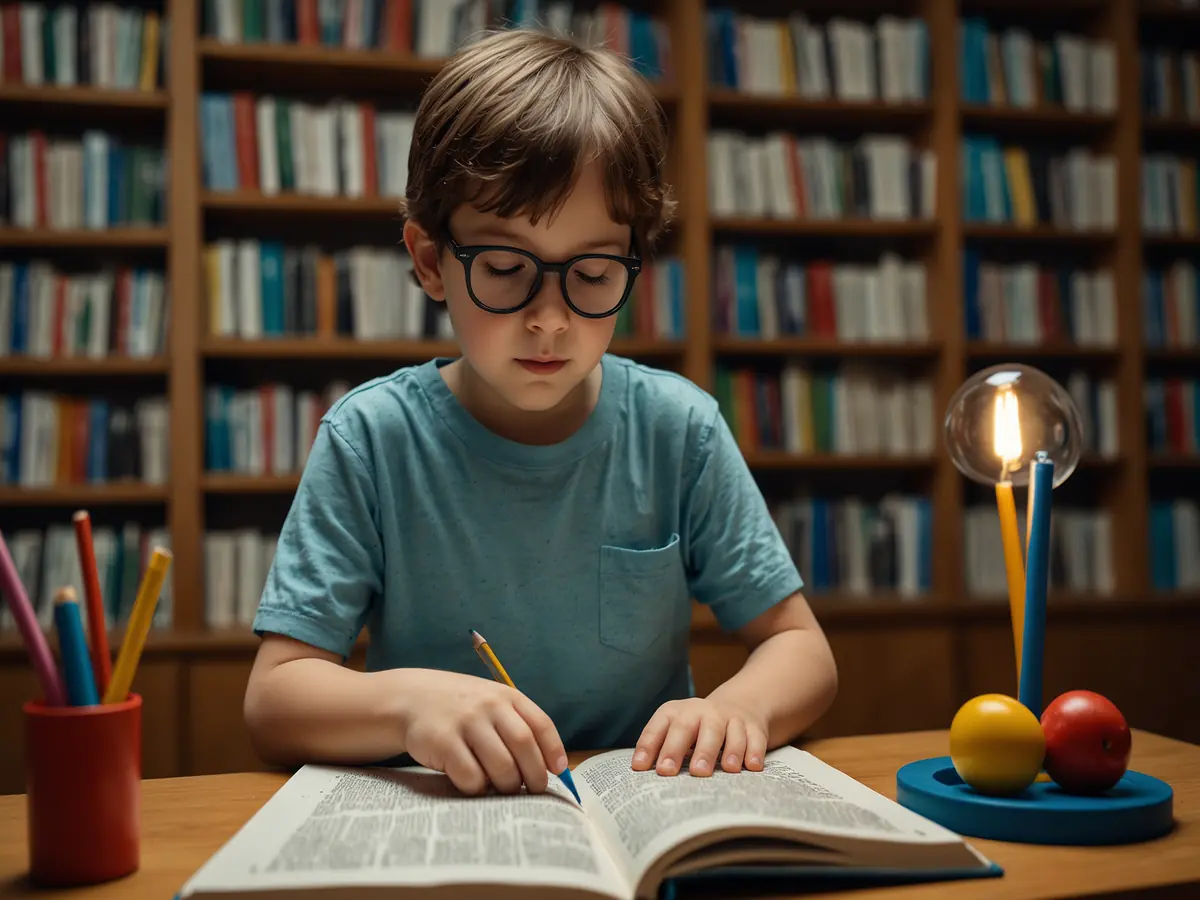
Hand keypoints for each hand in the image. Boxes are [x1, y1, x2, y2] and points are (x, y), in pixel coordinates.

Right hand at [398, 669, 567, 795]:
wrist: (411, 698)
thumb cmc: (461, 708)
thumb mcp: (491, 702)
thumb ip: (517, 724)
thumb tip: (549, 766)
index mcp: (506, 696)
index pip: (541, 724)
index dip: (553, 750)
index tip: (559, 771)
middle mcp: (489, 706)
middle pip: (524, 747)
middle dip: (534, 776)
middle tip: (533, 791)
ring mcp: (466, 722)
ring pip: (501, 766)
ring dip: (508, 785)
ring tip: (504, 789)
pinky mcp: (443, 742)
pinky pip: (471, 776)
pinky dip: (479, 788)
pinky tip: (475, 784)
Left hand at [630, 696, 767, 776]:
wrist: (738, 705)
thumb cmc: (696, 728)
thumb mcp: (675, 729)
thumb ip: (660, 748)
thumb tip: (641, 773)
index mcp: (677, 712)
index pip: (658, 727)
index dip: (648, 746)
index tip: (640, 768)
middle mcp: (702, 712)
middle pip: (689, 727)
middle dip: (679, 749)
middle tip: (671, 772)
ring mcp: (729, 718)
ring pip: (727, 732)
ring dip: (727, 750)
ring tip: (726, 769)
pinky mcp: (753, 728)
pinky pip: (755, 738)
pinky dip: (754, 752)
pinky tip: (752, 767)